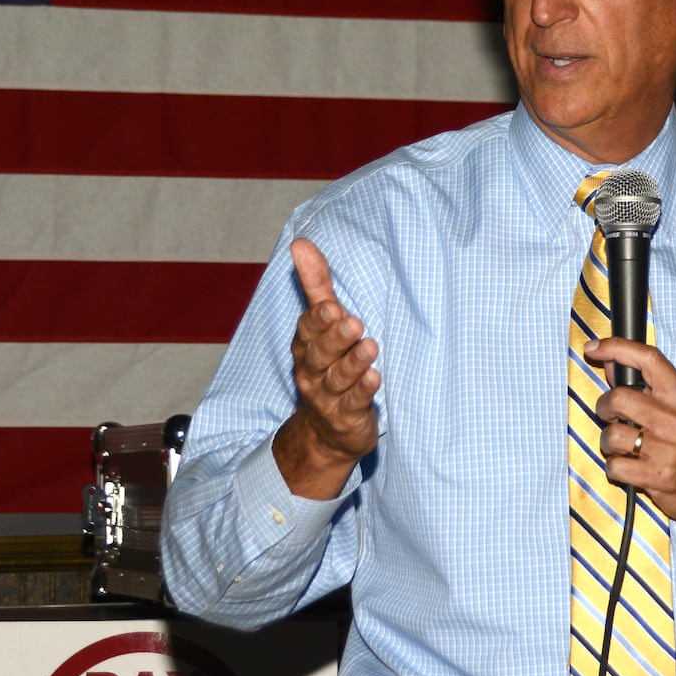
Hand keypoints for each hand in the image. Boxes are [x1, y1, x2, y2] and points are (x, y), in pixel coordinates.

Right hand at [271, 238, 380, 499]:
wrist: (326, 432)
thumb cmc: (328, 366)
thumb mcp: (322, 325)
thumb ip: (317, 285)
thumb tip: (300, 243)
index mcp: (306, 345)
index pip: (307, 329)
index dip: (318, 319)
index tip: (331, 306)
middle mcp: (312, 370)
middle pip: (321, 353)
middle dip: (335, 337)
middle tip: (352, 322)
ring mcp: (329, 396)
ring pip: (338, 377)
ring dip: (354, 362)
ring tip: (370, 346)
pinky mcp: (347, 416)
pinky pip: (354, 403)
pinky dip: (364, 391)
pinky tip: (375, 379)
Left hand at [584, 337, 675, 540]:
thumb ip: (649, 388)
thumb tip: (613, 364)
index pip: (648, 359)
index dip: (617, 348)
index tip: (595, 348)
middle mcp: (675, 419)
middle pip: (619, 398)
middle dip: (604, 408)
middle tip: (611, 417)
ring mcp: (667, 449)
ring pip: (611, 435)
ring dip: (609, 442)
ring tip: (623, 447)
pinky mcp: (658, 477)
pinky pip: (615, 466)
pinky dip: (615, 468)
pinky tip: (628, 468)